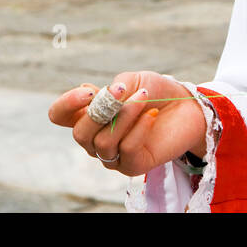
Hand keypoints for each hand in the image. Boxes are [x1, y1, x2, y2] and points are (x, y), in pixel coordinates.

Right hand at [48, 71, 207, 176]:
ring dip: (125, 115)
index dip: (66, 104)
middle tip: (122, 90)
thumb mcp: (131, 81)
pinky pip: (126, 149)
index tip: (89, 91)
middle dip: (101, 111)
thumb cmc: (155, 92)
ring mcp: (112, 154)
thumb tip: (96, 101)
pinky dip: (139, 128)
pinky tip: (151, 116)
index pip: (59, 115)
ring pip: (104, 141)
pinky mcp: (132, 165)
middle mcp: (95, 138)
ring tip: (144, 98)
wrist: (187, 105)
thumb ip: (110, 91)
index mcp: (89, 114)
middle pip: (80, 133)